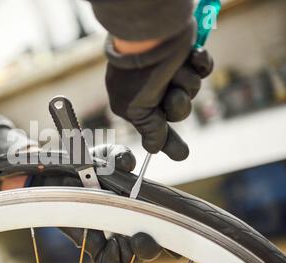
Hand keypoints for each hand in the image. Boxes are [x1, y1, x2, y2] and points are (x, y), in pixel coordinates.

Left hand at [30, 144, 166, 262]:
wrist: (56, 176)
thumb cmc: (87, 166)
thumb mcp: (105, 157)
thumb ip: (118, 156)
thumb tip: (127, 162)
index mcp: (140, 208)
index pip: (164, 229)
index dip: (172, 235)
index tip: (173, 229)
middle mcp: (129, 227)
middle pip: (150, 250)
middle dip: (153, 248)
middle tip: (145, 237)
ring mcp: (112, 239)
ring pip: (132, 260)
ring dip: (135, 254)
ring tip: (128, 239)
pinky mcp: (93, 247)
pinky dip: (114, 258)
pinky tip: (111, 243)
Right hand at [105, 21, 213, 160]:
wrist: (150, 33)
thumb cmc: (139, 73)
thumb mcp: (137, 108)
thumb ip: (149, 129)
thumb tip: (153, 149)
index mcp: (135, 104)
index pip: (154, 129)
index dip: (168, 142)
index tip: (182, 155)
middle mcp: (152, 90)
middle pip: (177, 110)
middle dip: (179, 104)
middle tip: (172, 95)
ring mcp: (169, 72)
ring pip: (192, 90)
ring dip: (186, 81)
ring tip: (175, 69)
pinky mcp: (185, 56)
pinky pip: (202, 69)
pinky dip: (200, 63)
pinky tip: (193, 55)